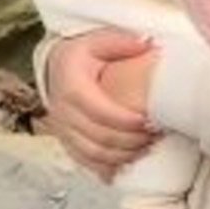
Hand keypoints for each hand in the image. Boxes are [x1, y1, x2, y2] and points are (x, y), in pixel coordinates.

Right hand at [41, 30, 162, 181]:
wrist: (55, 67)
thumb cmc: (80, 55)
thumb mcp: (97, 40)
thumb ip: (121, 42)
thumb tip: (146, 43)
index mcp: (71, 87)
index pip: (101, 112)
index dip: (127, 121)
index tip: (150, 121)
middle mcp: (62, 111)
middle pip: (99, 137)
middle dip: (130, 141)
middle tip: (154, 136)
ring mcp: (62, 129)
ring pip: (93, 154)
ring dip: (122, 156)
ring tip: (145, 148)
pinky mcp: (65, 141)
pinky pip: (85, 161)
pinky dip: (106, 167)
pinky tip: (126, 164)